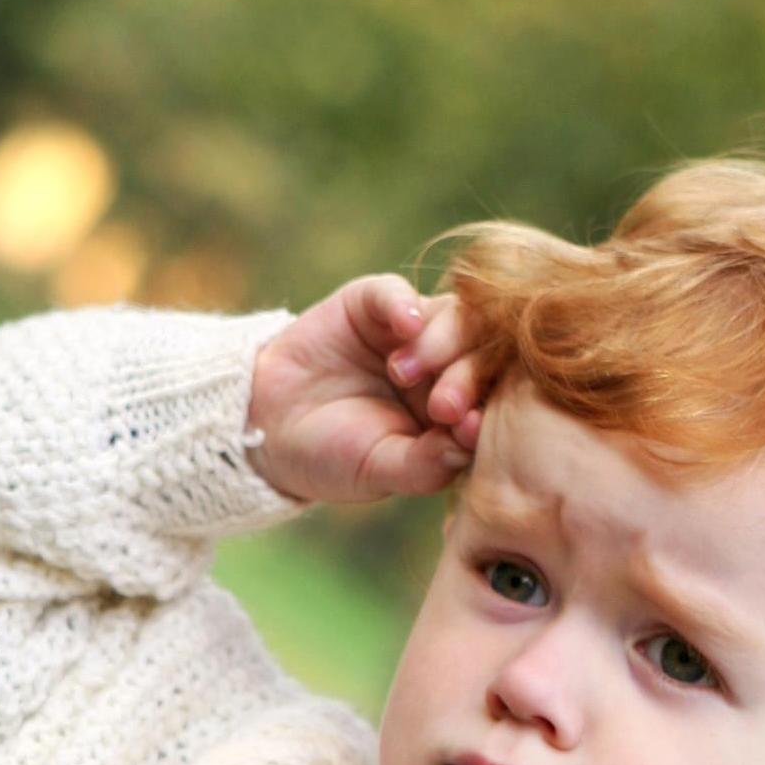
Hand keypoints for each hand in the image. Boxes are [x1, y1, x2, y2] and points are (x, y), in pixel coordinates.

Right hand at [245, 275, 492, 505]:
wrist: (269, 425)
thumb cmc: (333, 457)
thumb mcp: (378, 471)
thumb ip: (425, 464)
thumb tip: (466, 448)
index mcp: (461, 410)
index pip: (496, 398)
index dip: (491, 409)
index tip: (470, 428)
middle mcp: (447, 364)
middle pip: (482, 353)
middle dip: (466, 378)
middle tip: (441, 406)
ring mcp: (414, 330)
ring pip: (452, 317)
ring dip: (440, 342)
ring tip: (404, 373)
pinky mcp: (376, 303)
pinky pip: (398, 293)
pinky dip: (404, 304)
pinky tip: (402, 325)